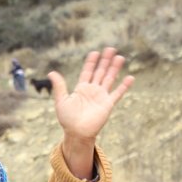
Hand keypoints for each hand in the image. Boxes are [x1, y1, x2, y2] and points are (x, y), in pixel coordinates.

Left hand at [48, 48, 133, 177]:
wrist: (77, 133)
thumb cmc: (67, 119)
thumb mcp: (61, 100)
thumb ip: (59, 86)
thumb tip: (51, 72)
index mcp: (81, 88)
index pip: (88, 71)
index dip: (91, 62)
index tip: (95, 52)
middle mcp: (92, 90)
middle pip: (100, 72)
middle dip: (105, 61)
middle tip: (110, 48)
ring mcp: (101, 96)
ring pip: (109, 79)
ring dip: (114, 68)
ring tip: (120, 57)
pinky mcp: (108, 104)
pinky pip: (117, 93)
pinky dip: (124, 86)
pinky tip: (130, 78)